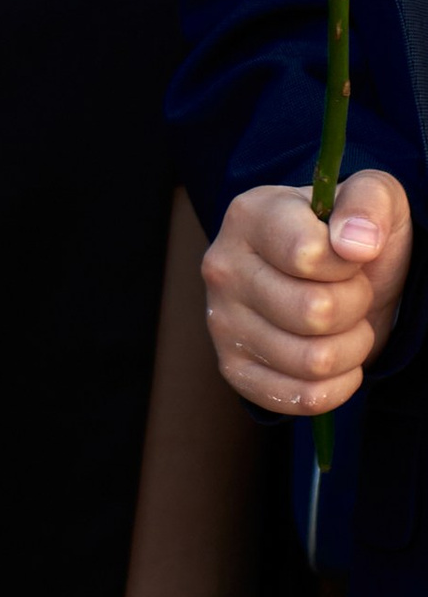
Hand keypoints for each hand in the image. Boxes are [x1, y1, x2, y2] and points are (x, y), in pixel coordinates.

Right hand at [202, 174, 410, 416]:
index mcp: (249, 215)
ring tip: (344, 323)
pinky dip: (336, 385)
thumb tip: (355, 243)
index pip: (307, 256)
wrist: (331, 277)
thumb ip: (369, 204)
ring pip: (313, 360)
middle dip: (355, 306)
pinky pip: (301, 398)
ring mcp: (221, 321)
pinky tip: (335, 360)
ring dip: (352, 348)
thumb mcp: (374, 198)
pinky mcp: (232, 368)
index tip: (350, 255)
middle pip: (315, 313)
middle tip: (351, 293)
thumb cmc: (351, 236)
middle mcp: (222, 267)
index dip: (348, 265)